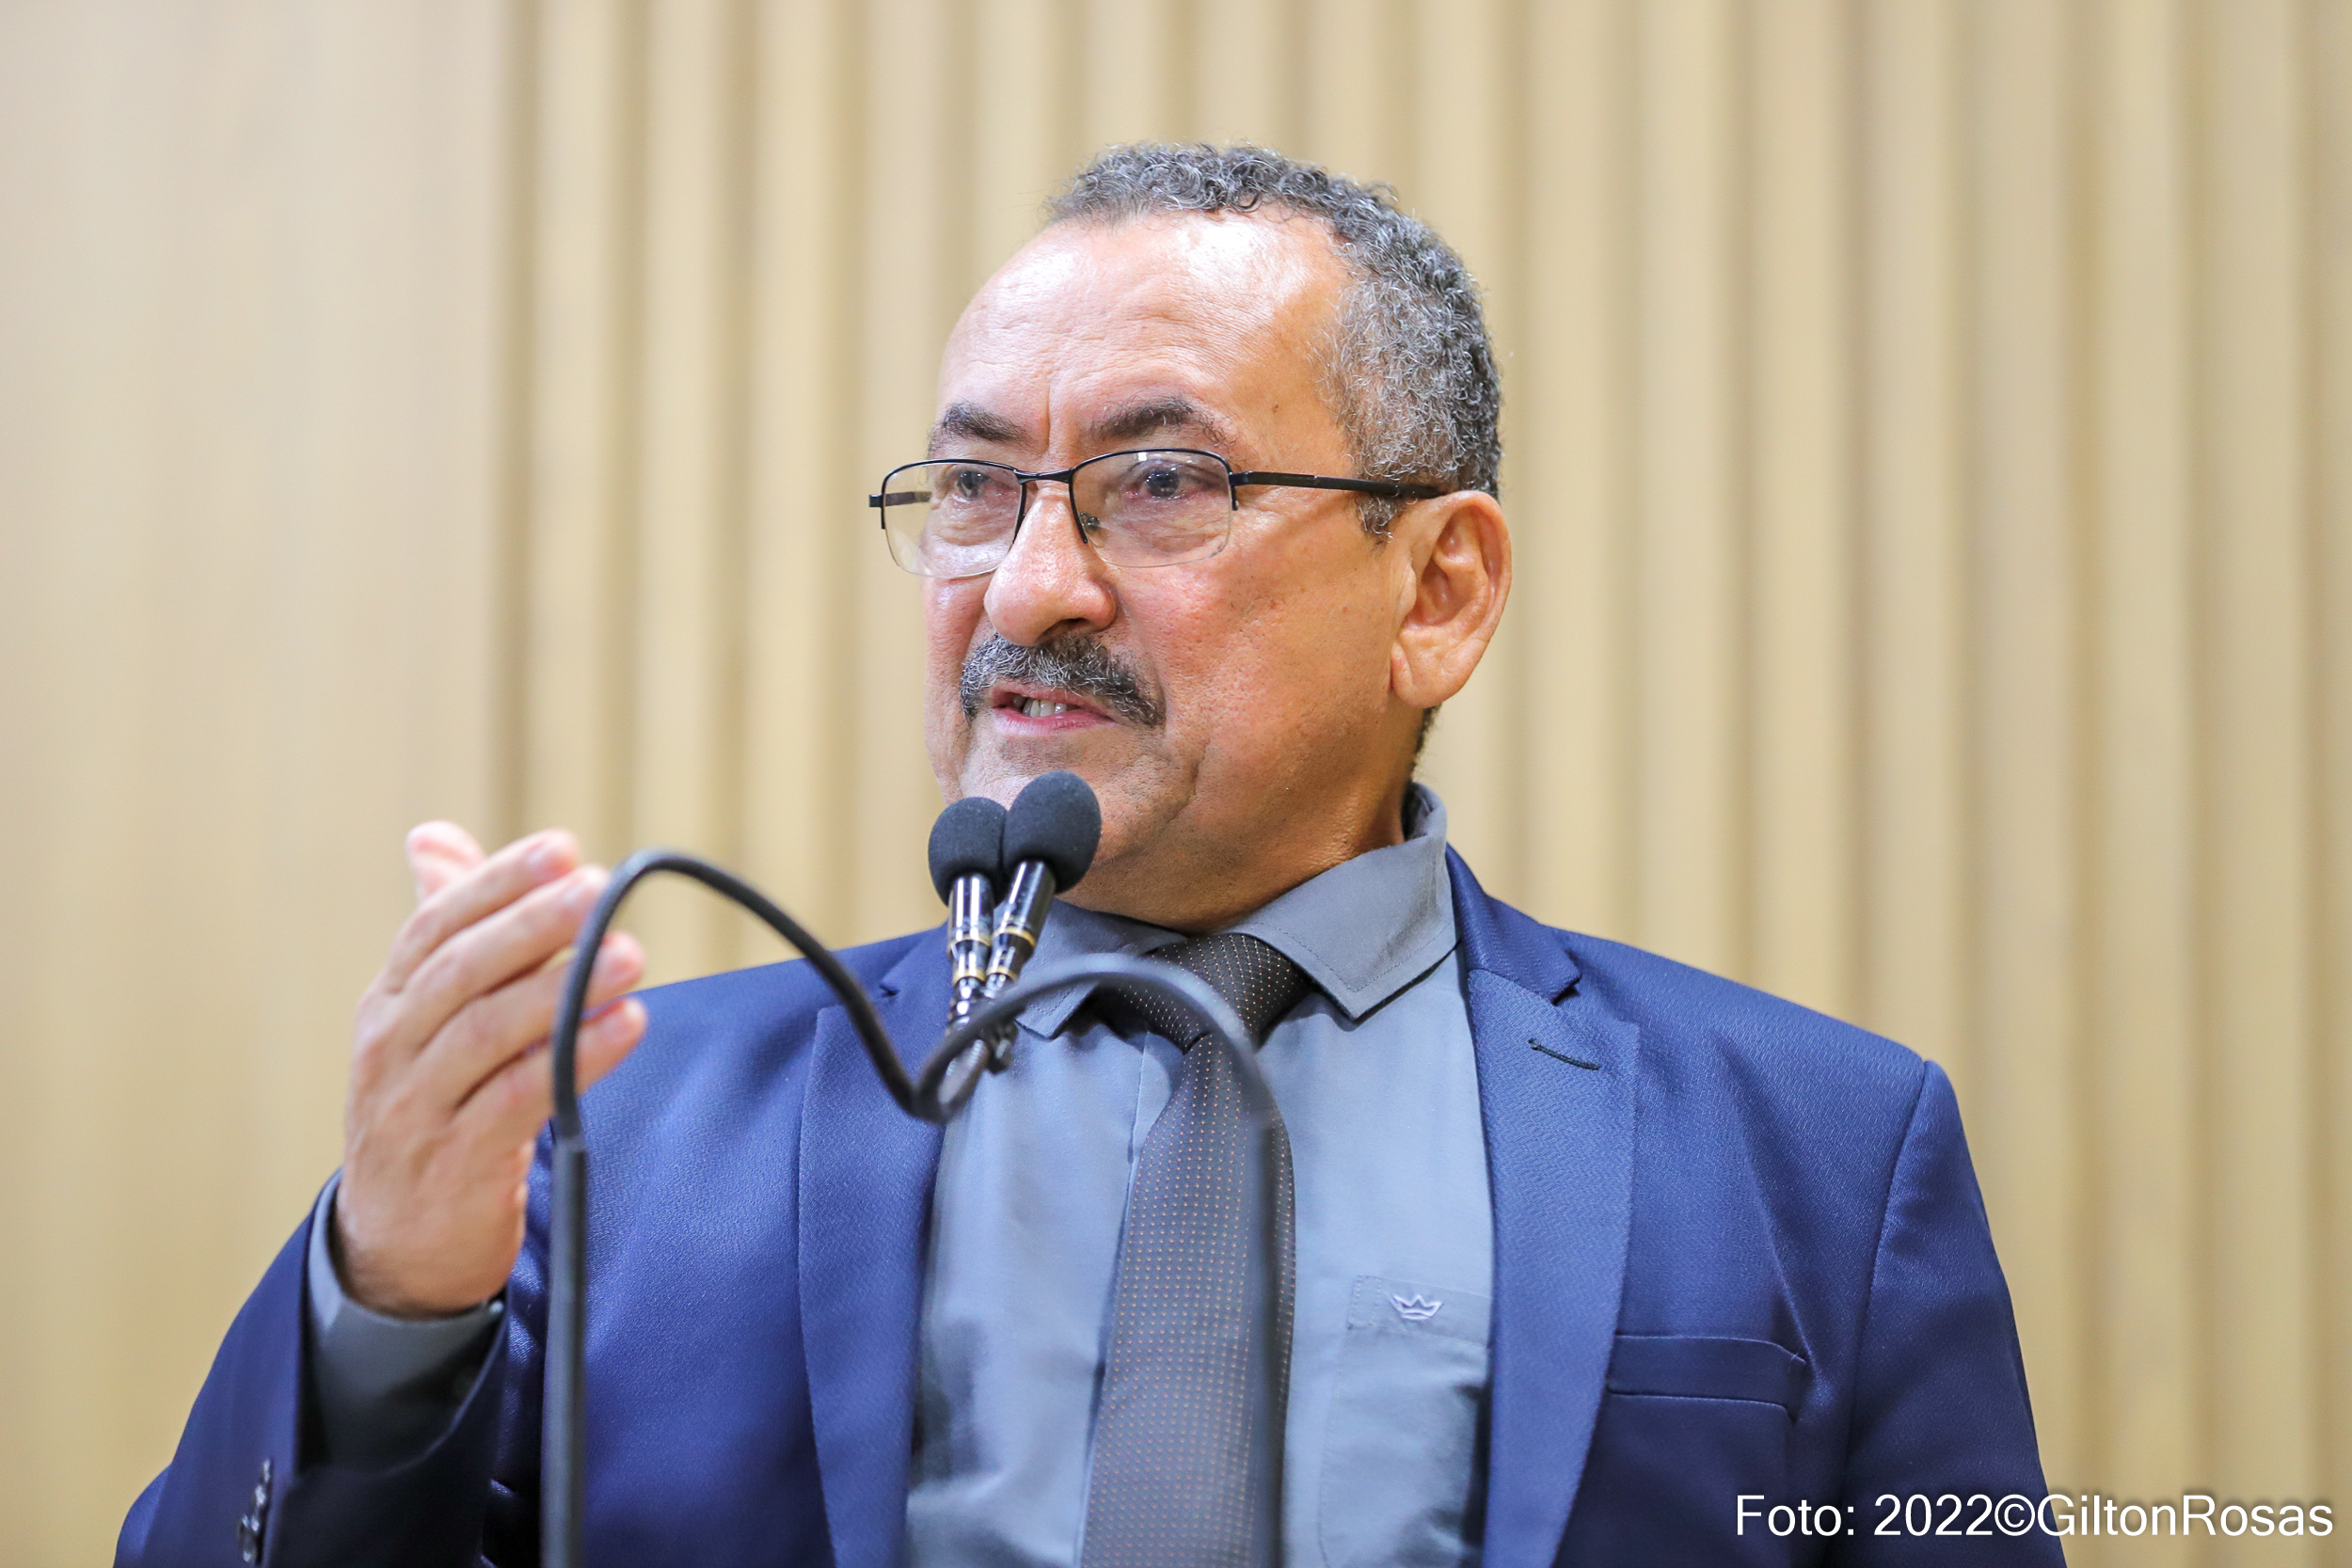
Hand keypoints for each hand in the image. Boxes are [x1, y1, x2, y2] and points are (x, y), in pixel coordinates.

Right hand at [333, 823, 647, 1316]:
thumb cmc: (431, 1107)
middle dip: (531, 925)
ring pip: (488, 1034)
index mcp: (389, 1002)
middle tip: (597, 888)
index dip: (497, 883)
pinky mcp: (458, 1163)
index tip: (561, 849)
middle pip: (461, 972)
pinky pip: (520, 1100)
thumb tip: (432, 836)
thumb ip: (446, 930)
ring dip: (563, 989)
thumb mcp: (424, 1020)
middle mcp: (393, 1048)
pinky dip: (575, 1060)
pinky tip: (625, 1026)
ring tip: (628, 953)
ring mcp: (419, 1108)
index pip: (435, 927)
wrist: (397, 1244)